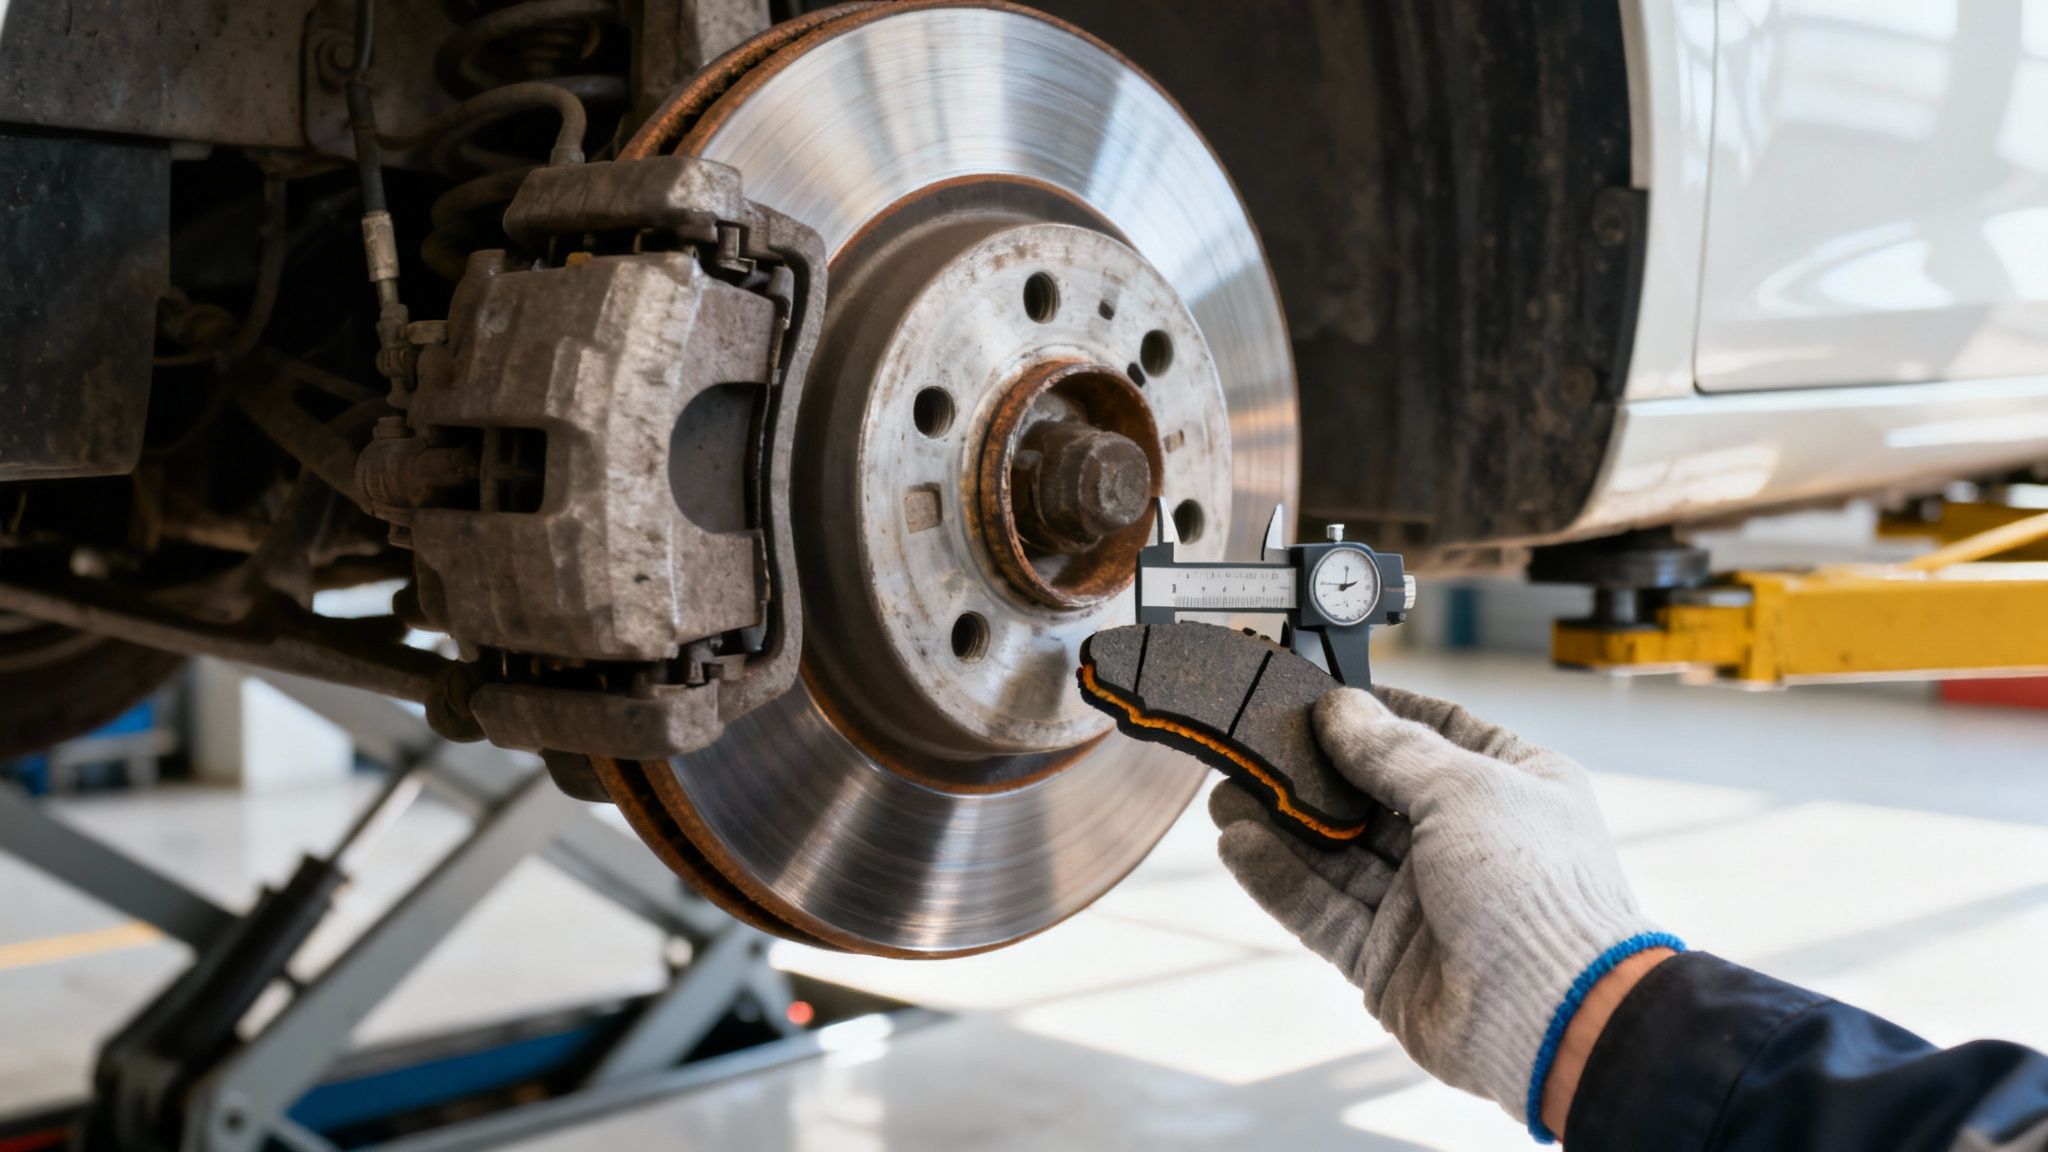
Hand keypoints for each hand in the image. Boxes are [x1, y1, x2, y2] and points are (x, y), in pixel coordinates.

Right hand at [1209, 685, 1676, 1139]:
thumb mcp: (1464, 788)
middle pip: (1372, 794)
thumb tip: (1341, 709)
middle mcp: (1469, 841)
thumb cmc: (1537, 891)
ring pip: (1338, 853)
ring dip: (1282, 824)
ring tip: (1226, 793)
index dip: (1376, 712)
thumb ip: (1391, 749)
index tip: (1319, 696)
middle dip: (1312, 772)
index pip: (1433, 732)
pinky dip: (1281, 878)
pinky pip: (1323, 908)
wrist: (1554, 1017)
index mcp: (1511, 786)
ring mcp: (1426, 902)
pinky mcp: (1388, 956)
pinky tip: (1240, 845)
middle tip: (1252, 744)